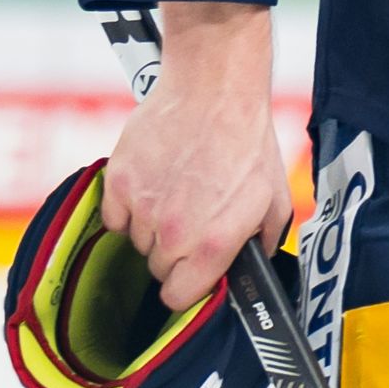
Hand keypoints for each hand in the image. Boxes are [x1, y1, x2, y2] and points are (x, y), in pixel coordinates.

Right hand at [96, 0, 293, 315]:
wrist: (213, 89)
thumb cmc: (246, 140)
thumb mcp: (274, 197)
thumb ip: (263, 241)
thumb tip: (254, 265)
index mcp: (213, 242)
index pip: (179, 298)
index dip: (186, 289)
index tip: (190, 277)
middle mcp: (174, 231)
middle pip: (158, 269)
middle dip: (174, 254)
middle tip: (192, 221)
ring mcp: (142, 207)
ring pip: (137, 242)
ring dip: (153, 228)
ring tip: (176, 195)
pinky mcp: (118, 182)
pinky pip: (113, 217)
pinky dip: (128, 208)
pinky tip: (152, 186)